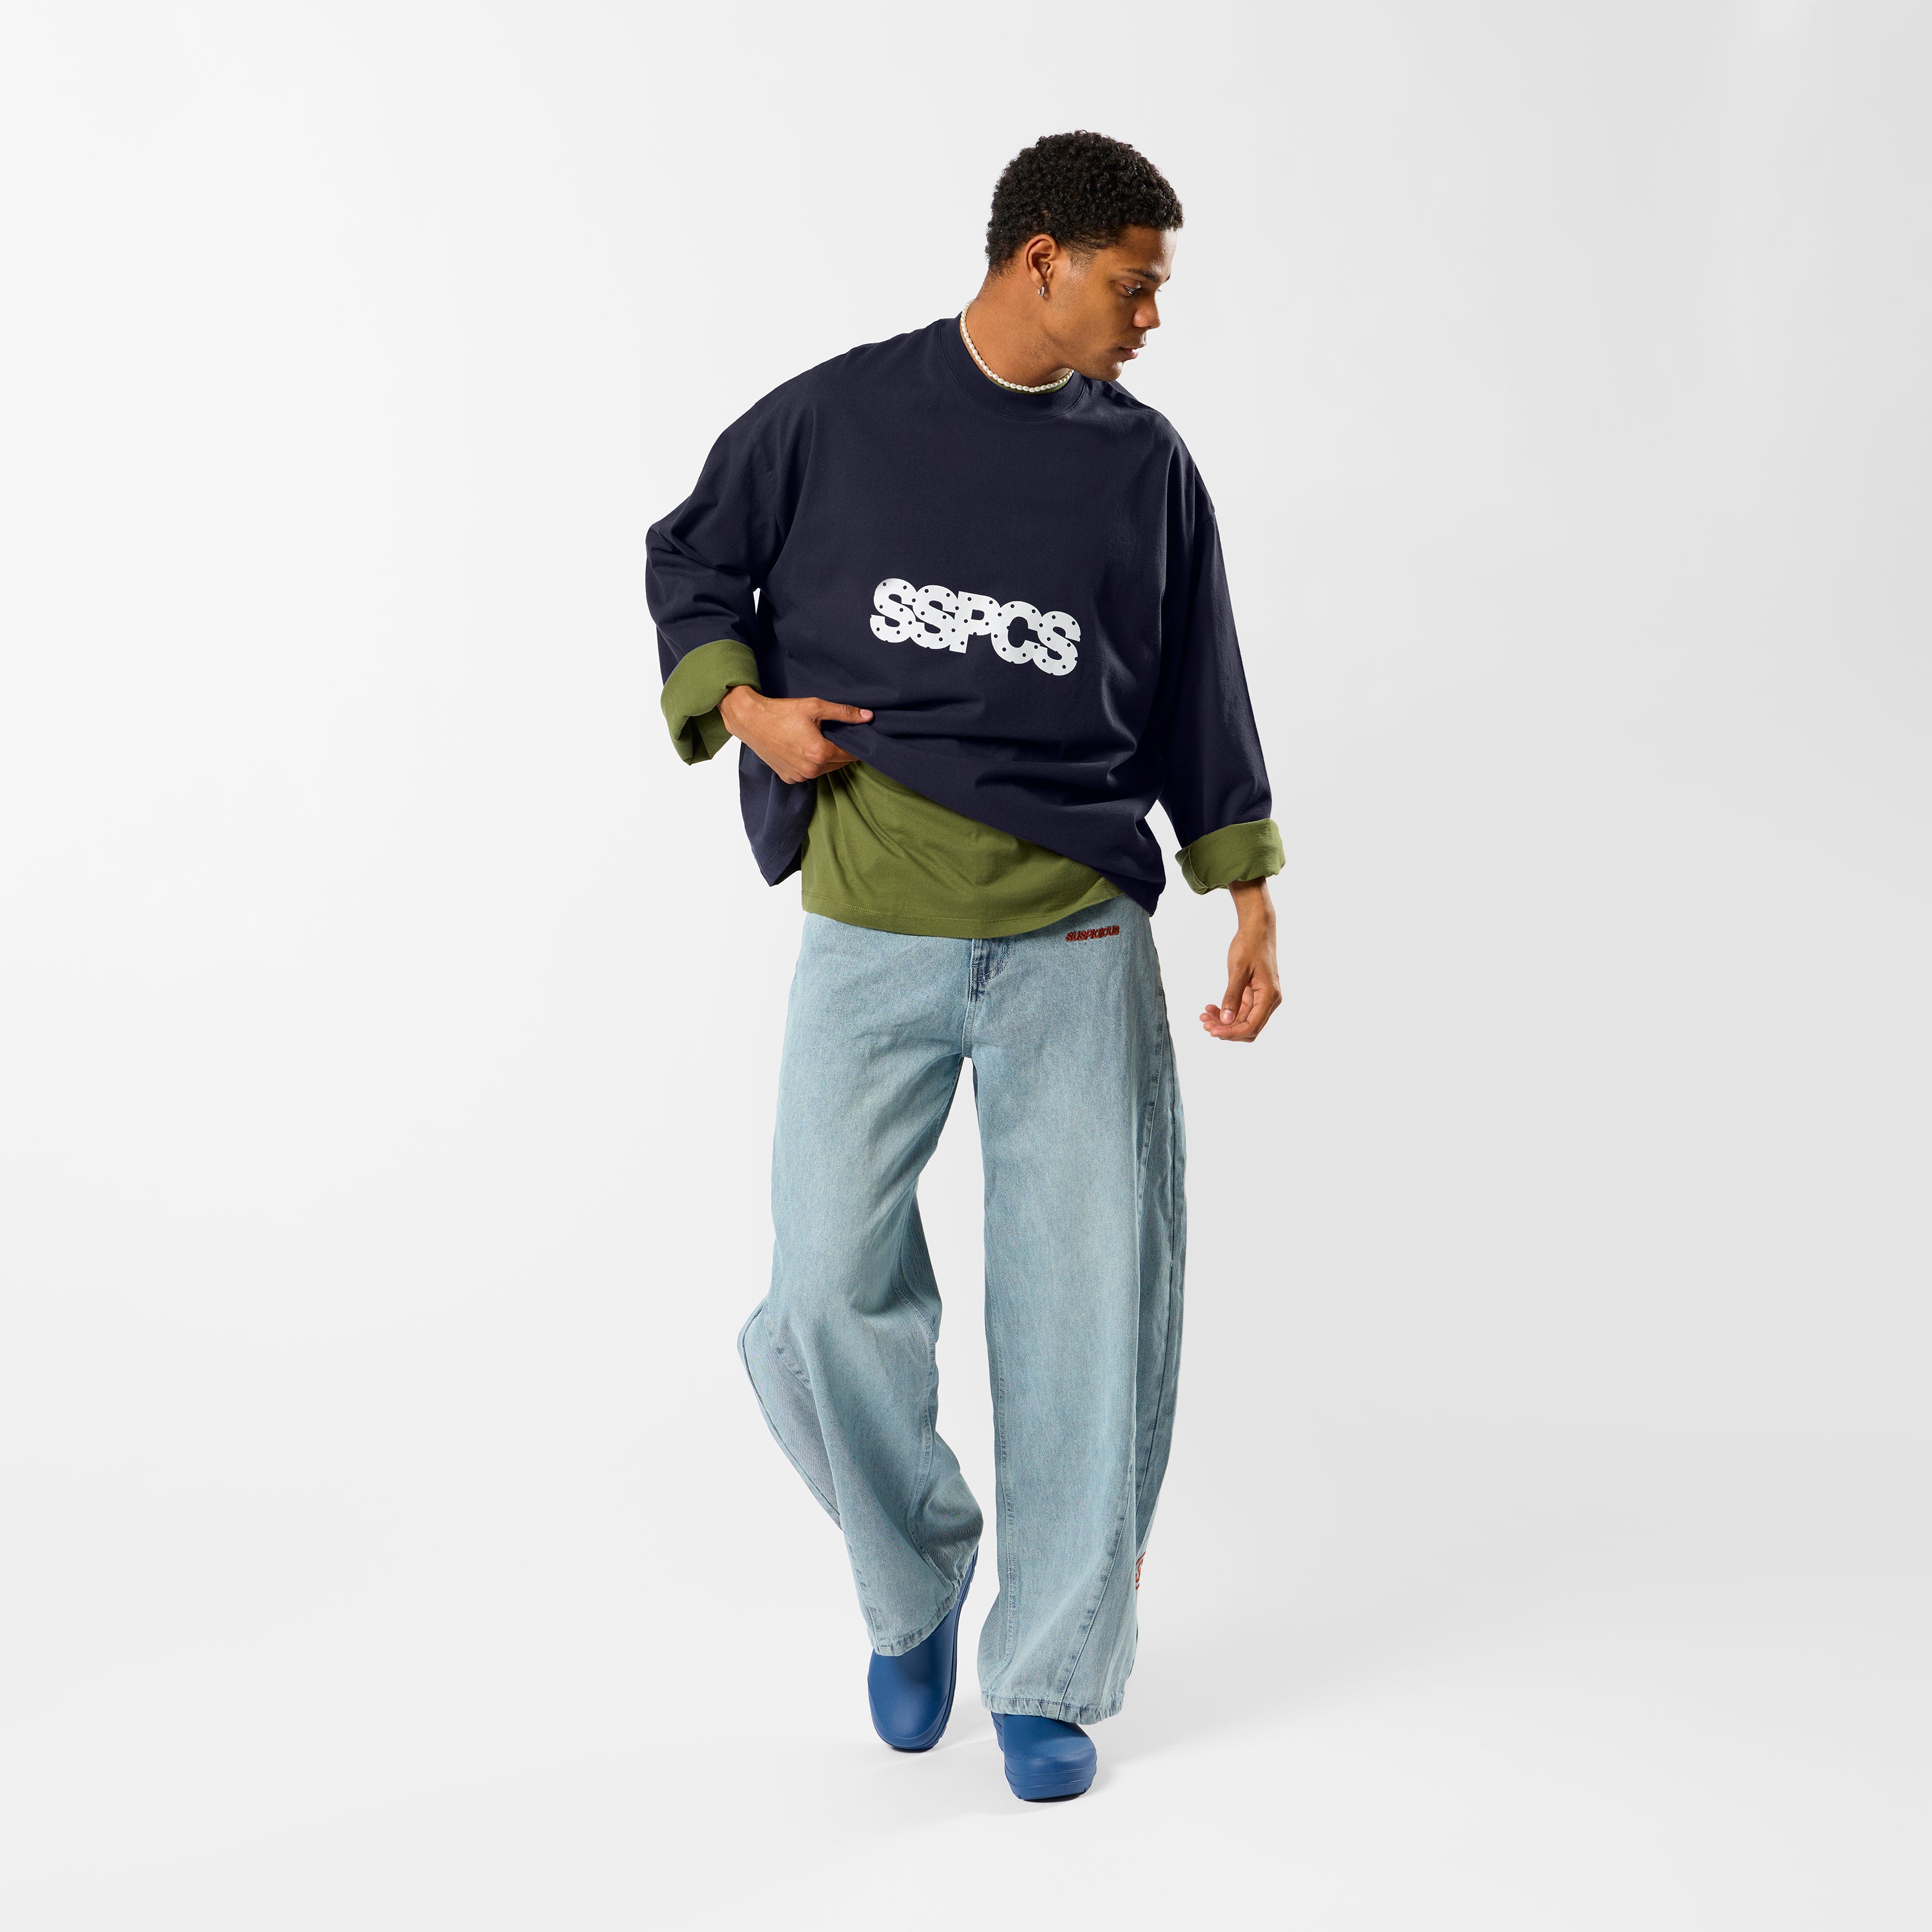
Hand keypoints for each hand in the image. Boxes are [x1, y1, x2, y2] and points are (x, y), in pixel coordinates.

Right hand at [719, 686, 872, 784]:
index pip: (850, 754)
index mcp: (820, 753)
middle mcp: (811, 770)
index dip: (856, 744)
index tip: (856, 736)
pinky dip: (810, 764)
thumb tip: (868, 717)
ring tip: (817, 740)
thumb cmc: (781, 712)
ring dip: (826, 758)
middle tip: (835, 735)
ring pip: (824, 770)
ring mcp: (799, 776)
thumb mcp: (814, 706)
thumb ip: (843, 713)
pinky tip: (803, 749)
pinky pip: (808, 773)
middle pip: (838, 763)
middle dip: (841, 750)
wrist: (751, 721)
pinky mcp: (788, 778)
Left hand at [1200, 878, 1280, 1042]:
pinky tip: (1211, 1007)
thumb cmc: (1250, 945)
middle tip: (1204, 1023)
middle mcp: (1269, 1000)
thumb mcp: (1238, 969)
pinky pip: (1241, 1010)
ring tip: (1204, 1016)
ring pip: (1243, 1020)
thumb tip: (1227, 1021)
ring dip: (1224, 1022)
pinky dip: (1227, 1012)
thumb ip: (1232, 996)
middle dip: (1226, 1029)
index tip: (1211, 1031)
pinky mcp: (1255, 994)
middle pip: (1248, 1027)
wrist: (1257, 928)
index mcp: (1269, 996)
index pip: (1251, 1026)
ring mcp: (1263, 998)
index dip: (1231, 1033)